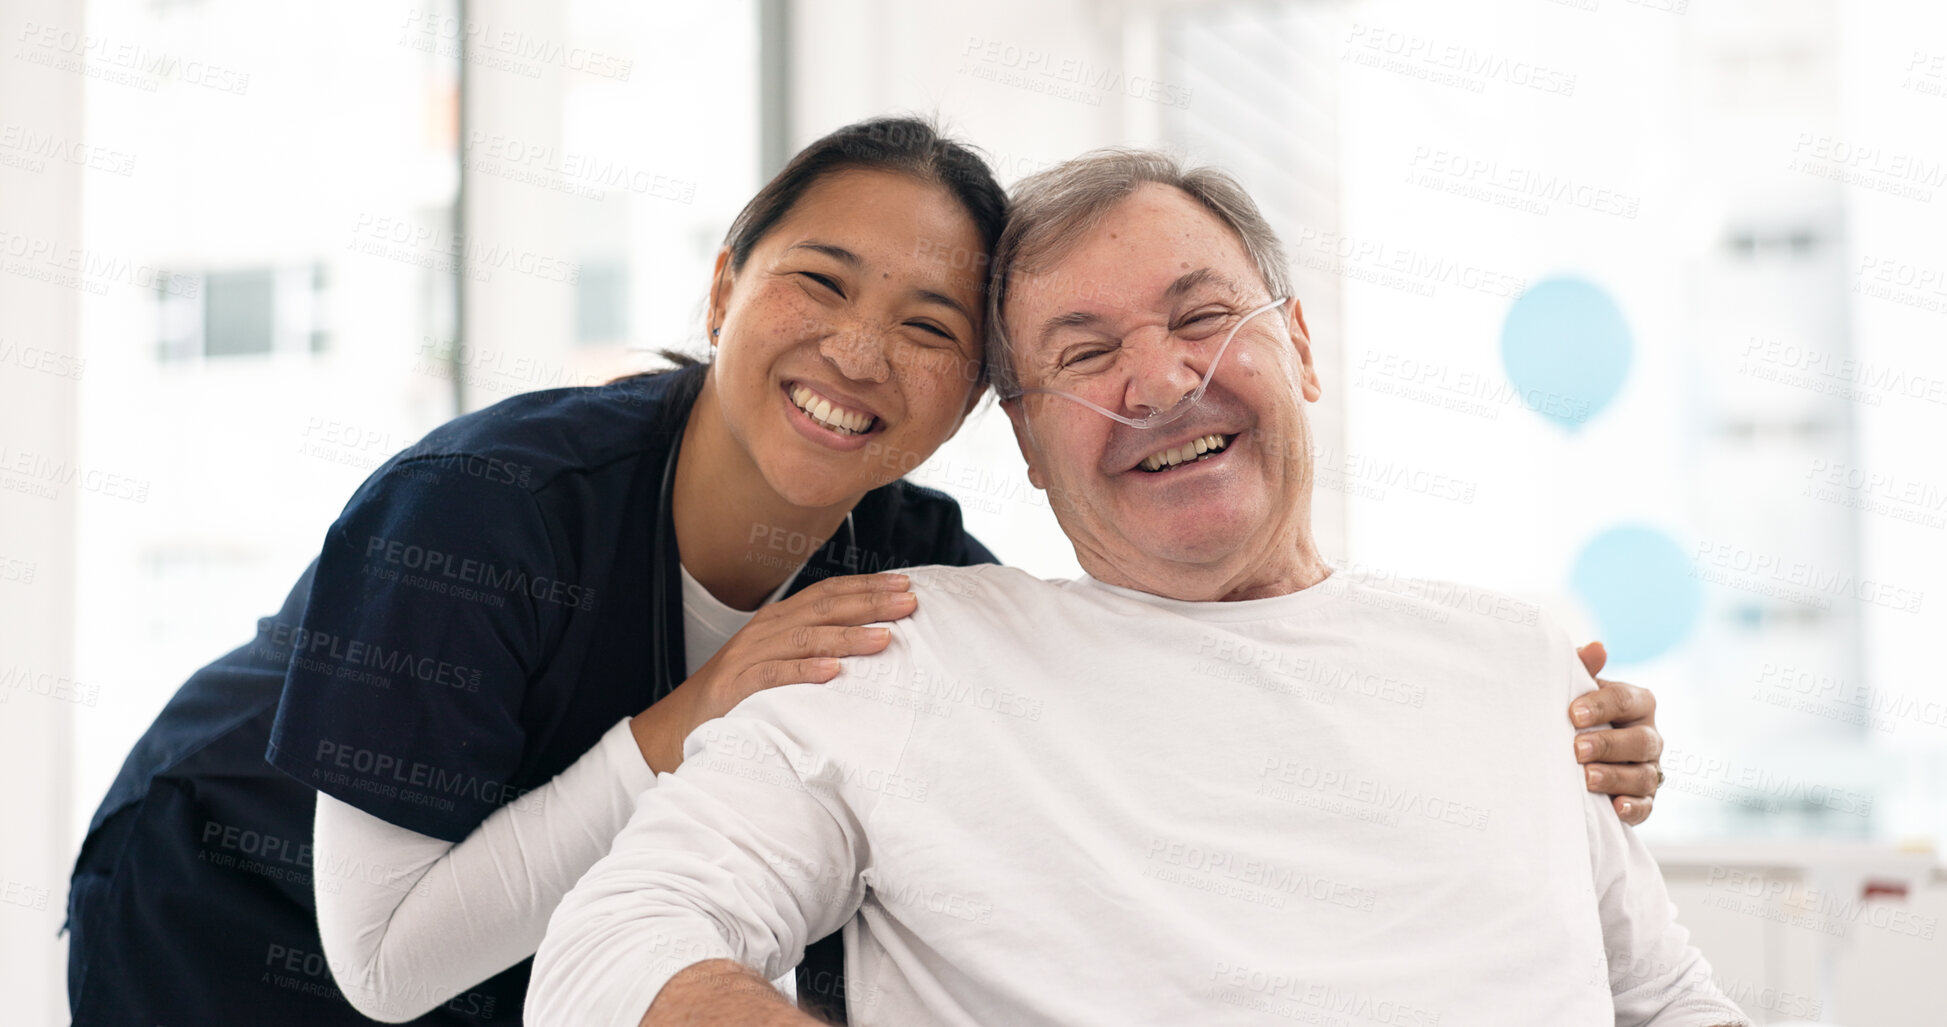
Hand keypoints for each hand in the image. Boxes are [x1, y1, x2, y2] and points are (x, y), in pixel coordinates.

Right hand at [631, 573, 917, 772]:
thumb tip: (873, 639)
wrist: (682, 724)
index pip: (829, 593)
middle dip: (869, 603)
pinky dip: (804, 671)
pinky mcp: (737, 687)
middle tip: (908, 602)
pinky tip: (832, 671)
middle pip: (824, 609)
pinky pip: (774, 675)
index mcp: (780, 619)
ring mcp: (750, 656)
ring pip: (805, 639)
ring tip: (883, 637)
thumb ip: (816, 645)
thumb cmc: (743, 693)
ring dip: (847, 636)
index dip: (867, 586)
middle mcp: (767, 630)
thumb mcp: (781, 660)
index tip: (906, 584)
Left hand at [1569, 641, 1662, 825]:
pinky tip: (1615, 806)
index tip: (1572, 715)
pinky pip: (1647, 806)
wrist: (1575, 753)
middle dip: (1608, 745)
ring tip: (1587, 778)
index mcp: (1637, 704)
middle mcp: (1649, 736)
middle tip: (1576, 749)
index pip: (1626, 700)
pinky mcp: (1644, 799)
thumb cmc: (1576, 715)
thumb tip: (1596, 648)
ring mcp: (1649, 769)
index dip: (1600, 706)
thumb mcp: (1577, 690)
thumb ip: (1583, 669)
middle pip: (1641, 740)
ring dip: (1616, 777)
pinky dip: (1633, 807)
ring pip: (1645, 775)